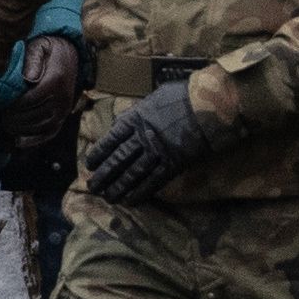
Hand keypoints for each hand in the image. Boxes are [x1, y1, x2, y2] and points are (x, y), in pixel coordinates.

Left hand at [0, 34, 81, 152]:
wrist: (68, 51)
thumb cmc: (47, 48)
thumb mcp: (39, 46)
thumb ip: (32, 60)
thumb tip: (29, 80)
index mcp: (56, 80)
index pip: (30, 100)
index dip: (12, 107)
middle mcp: (63, 97)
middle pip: (34, 115)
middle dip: (12, 119)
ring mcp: (65, 108)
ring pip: (41, 125)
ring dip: (20, 129)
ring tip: (1, 126)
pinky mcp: (64, 115)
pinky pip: (50, 132)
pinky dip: (35, 140)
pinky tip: (17, 142)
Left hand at [84, 76, 217, 202]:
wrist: (209, 107)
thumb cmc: (183, 97)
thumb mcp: (153, 98)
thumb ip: (136, 112)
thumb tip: (121, 122)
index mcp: (136, 118)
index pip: (111, 139)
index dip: (99, 153)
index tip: (90, 164)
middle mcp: (143, 137)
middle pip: (119, 159)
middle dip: (104, 175)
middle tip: (93, 187)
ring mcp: (158, 152)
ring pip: (133, 173)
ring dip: (118, 187)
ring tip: (108, 197)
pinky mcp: (173, 164)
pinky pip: (153, 181)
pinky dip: (140, 192)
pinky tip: (130, 200)